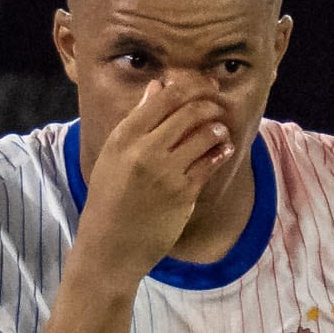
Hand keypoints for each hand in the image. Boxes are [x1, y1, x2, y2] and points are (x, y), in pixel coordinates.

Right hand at [74, 77, 236, 279]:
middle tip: (216, 105)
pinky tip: (224, 149)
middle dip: (210, 103)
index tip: (204, 86)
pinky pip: (211, 162)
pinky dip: (221, 151)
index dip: (191, 85)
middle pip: (189, 111)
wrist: (110, 247)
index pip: (164, 97)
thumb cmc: (109, 200)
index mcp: (123, 138)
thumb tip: (158, 86)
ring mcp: (165, 172)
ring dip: (217, 127)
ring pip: (205, 134)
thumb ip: (136, 120)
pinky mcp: (183, 194)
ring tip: (219, 130)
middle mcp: (144, 151)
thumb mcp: (113, 156)